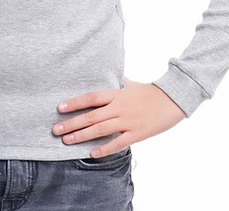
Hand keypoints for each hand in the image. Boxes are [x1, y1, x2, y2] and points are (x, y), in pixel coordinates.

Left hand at [52, 77, 186, 157]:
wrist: (172, 99)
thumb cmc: (150, 91)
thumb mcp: (131, 84)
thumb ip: (117, 82)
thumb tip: (108, 75)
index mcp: (116, 94)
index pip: (91, 98)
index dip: (75, 102)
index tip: (60, 107)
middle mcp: (119, 107)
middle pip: (91, 115)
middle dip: (72, 123)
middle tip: (55, 129)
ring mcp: (127, 121)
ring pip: (100, 129)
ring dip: (82, 135)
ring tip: (66, 141)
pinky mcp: (137, 134)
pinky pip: (118, 143)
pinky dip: (104, 148)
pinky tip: (92, 153)